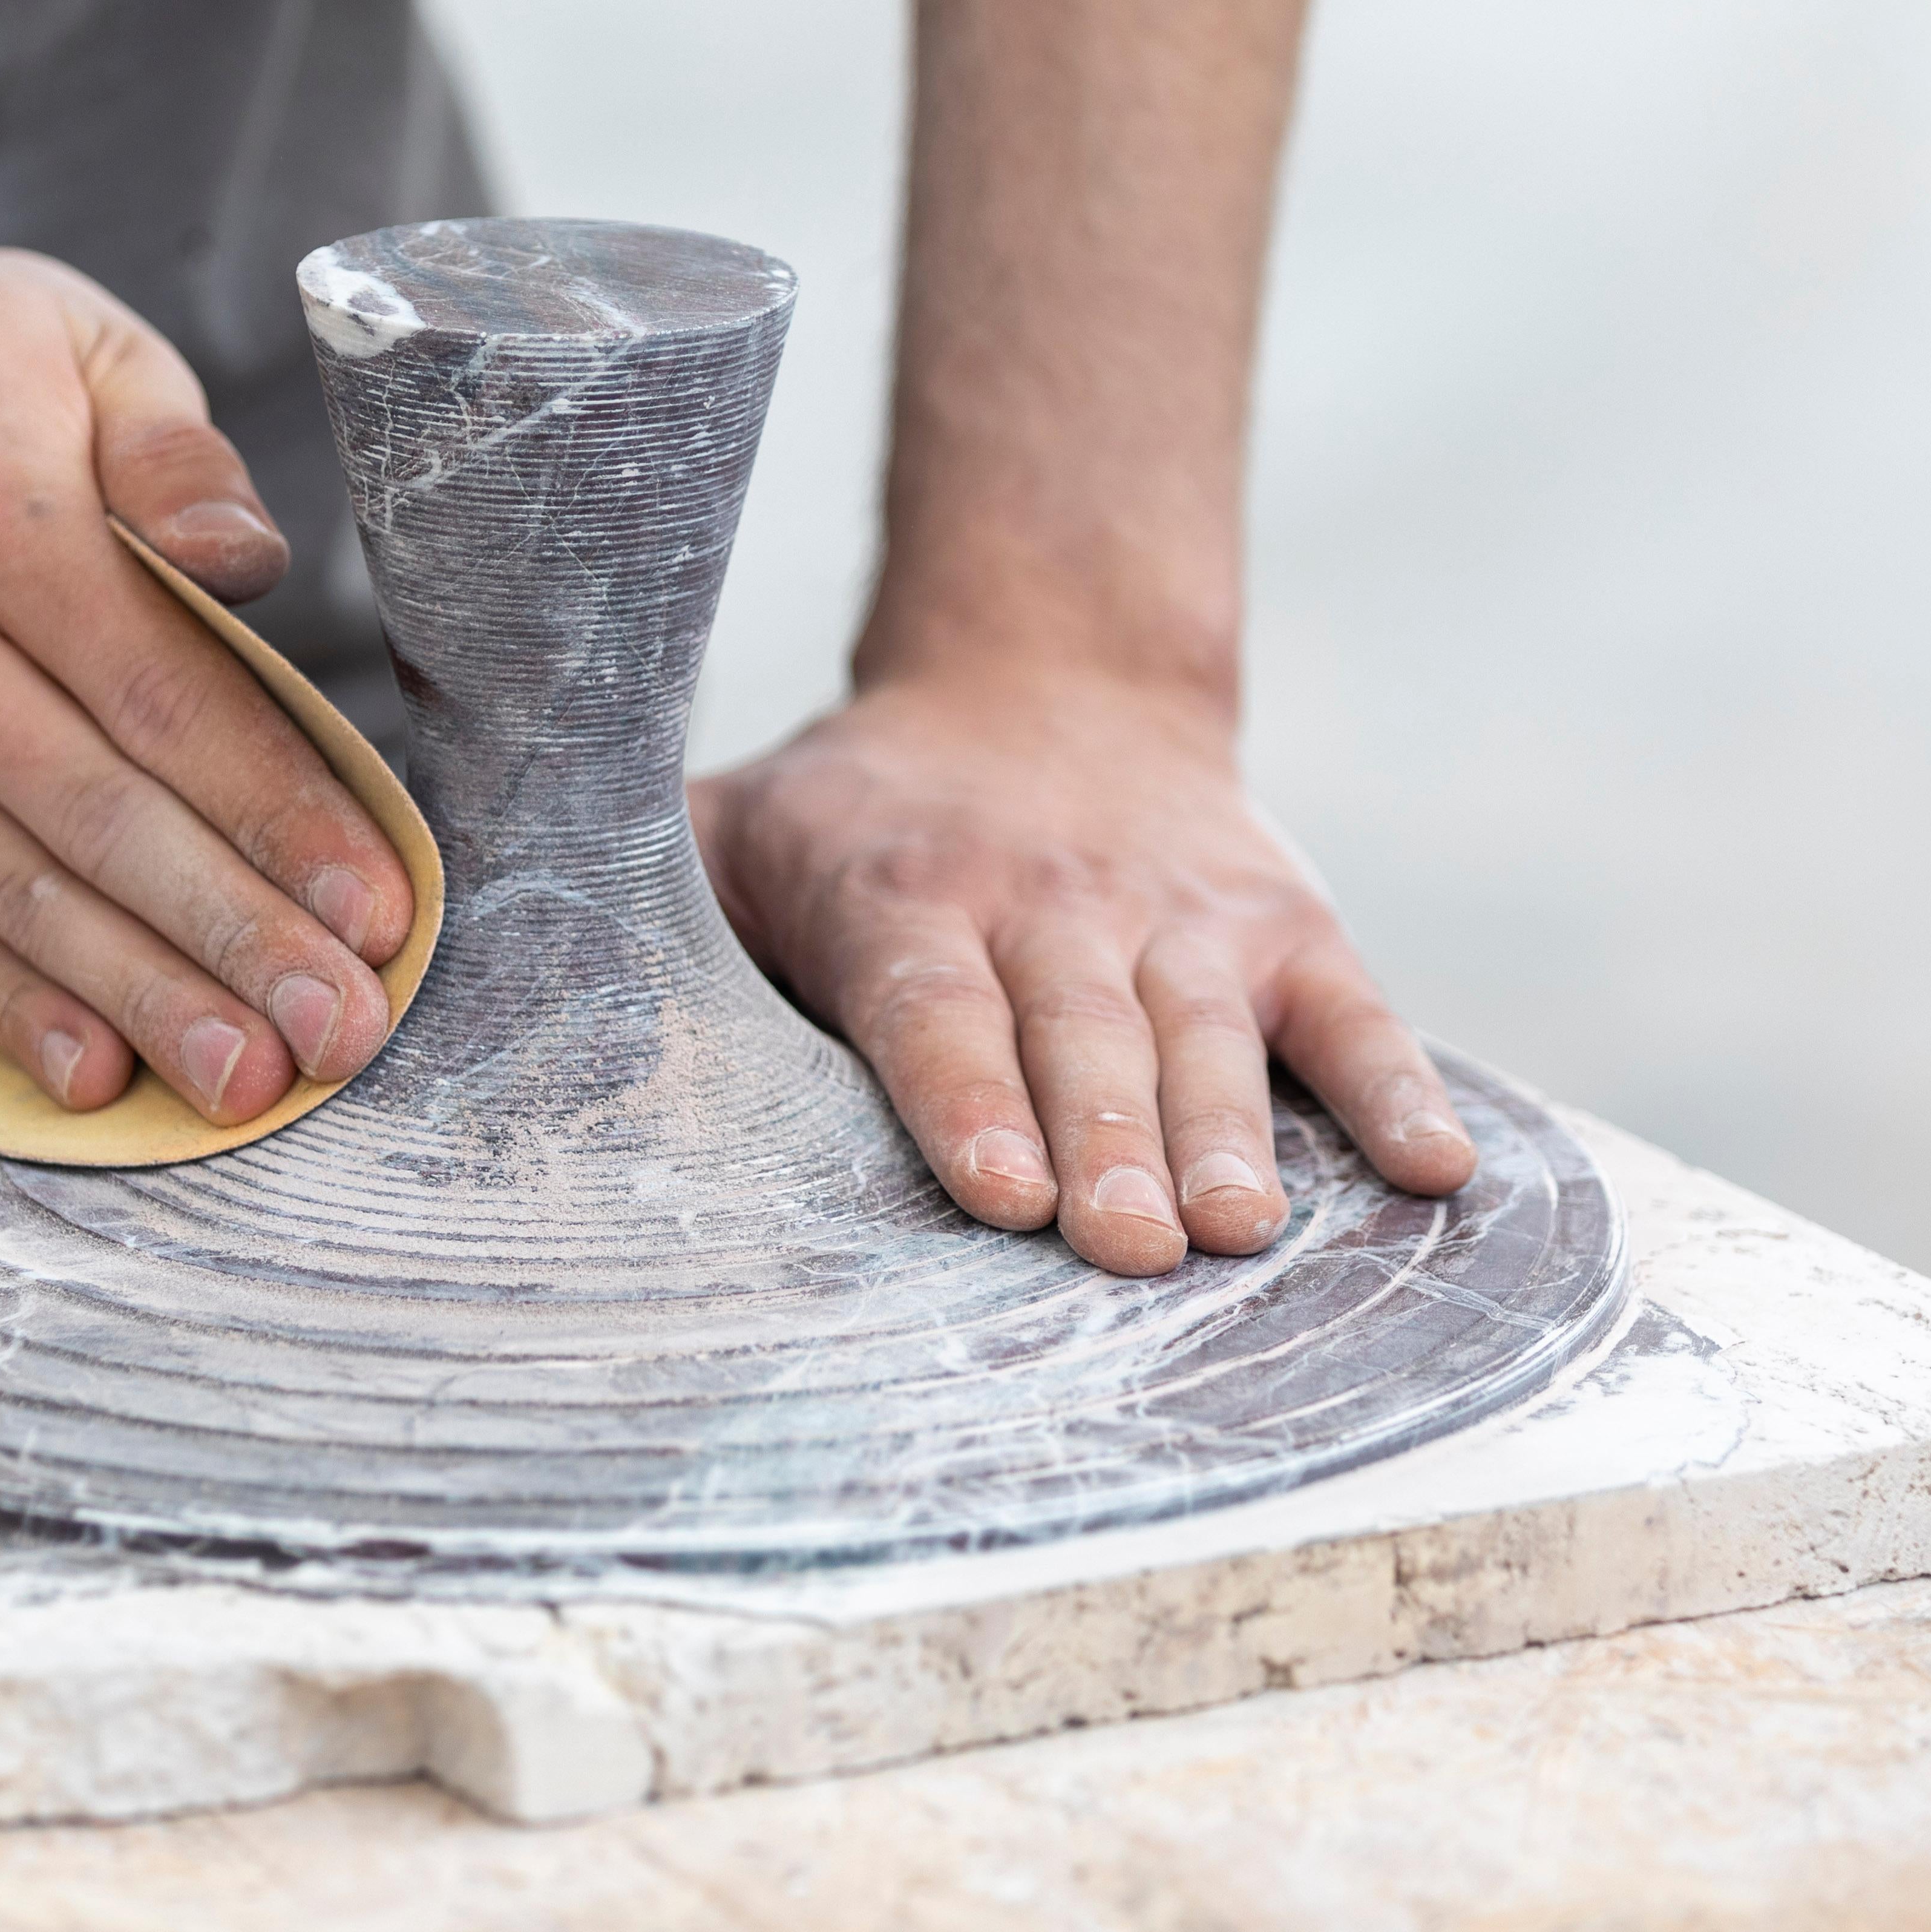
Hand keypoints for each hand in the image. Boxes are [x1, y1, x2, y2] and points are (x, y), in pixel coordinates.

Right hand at [0, 224, 414, 1123]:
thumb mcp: (69, 337)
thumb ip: (174, 449)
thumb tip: (248, 561)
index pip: (165, 695)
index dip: (279, 812)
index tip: (376, 904)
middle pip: (102, 821)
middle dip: (236, 940)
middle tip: (345, 1032)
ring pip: (20, 896)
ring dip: (146, 1003)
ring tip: (252, 1086)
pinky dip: (13, 1011)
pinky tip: (100, 1080)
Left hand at [690, 665, 1472, 1276]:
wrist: (1047, 681)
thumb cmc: (853, 815)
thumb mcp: (722, 825)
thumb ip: (635, 903)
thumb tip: (489, 981)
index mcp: (901, 893)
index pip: (932, 1005)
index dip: (964, 1096)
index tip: (998, 1189)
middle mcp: (1050, 899)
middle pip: (1080, 1036)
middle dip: (1105, 1145)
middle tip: (1125, 1250)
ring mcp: (1181, 912)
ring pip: (1207, 1035)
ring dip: (1228, 1136)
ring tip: (1242, 1233)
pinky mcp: (1285, 923)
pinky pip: (1352, 1012)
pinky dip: (1398, 1087)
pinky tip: (1441, 1174)